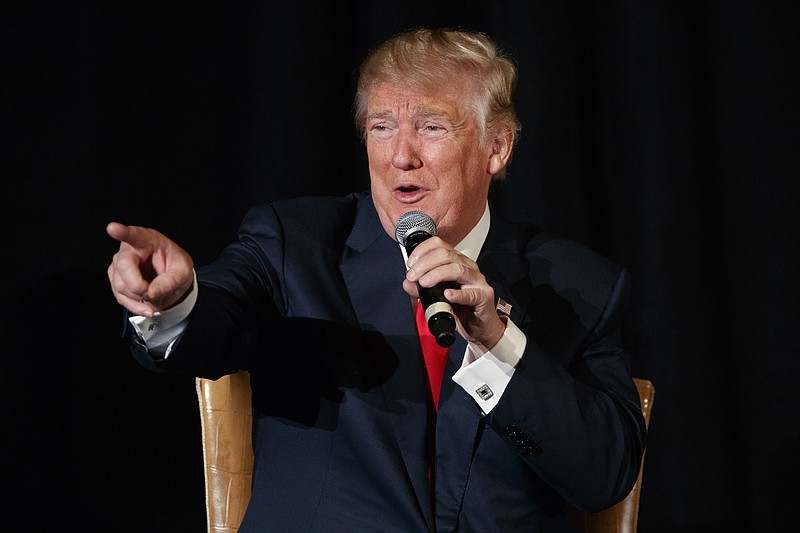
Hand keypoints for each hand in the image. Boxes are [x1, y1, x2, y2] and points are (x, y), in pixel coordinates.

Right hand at [106, 222, 193, 316]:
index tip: (112, 228)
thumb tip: (152, 292)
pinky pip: (121, 297)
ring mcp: (119, 265)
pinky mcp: (116, 280)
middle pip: (123, 267)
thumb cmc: (176, 267)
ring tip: (156, 297)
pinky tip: (147, 307)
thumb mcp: (183, 273)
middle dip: (139, 286)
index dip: (122, 232)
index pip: (133, 234)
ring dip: (140, 298)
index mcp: (147, 239)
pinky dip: (136, 306)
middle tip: (155, 293)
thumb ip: (170, 282)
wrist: (172, 279)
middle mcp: (129, 250)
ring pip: (120, 286)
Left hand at [403, 237, 504, 351]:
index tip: (410, 264)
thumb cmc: (462, 307)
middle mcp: (467, 267)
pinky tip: (447, 295)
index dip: (422, 251)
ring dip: (436, 274)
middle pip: (445, 254)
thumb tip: (407, 283)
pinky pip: (470, 293)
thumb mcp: (437, 296)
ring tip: (424, 283)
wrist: (479, 325)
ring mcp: (477, 281)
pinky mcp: (483, 297)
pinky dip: (457, 294)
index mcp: (457, 262)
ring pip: (456, 269)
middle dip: (424, 264)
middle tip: (413, 276)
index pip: (439, 245)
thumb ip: (421, 289)